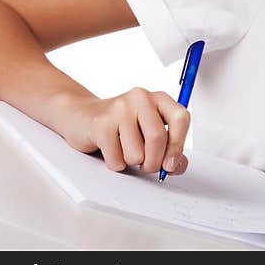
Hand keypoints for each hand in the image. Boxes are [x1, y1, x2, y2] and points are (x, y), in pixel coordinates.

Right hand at [58, 87, 189, 175]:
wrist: (83, 116)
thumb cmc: (123, 127)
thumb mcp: (151, 133)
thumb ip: (170, 149)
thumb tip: (176, 166)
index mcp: (160, 99)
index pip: (180, 119)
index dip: (178, 145)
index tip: (171, 163)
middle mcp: (141, 98)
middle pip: (158, 138)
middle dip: (154, 162)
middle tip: (147, 166)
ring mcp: (120, 108)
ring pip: (136, 154)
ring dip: (132, 163)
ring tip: (126, 151)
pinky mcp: (101, 123)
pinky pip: (116, 160)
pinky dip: (116, 164)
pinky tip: (112, 150)